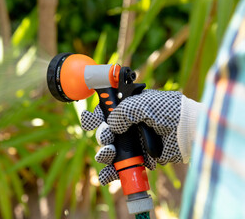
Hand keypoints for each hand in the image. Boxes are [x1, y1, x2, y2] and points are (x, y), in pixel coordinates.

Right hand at [81, 89, 199, 184]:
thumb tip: (110, 126)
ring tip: (108, 155)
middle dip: (102, 136)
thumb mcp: (144, 105)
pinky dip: (111, 173)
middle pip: (105, 132)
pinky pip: (121, 166)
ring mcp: (134, 143)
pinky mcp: (140, 158)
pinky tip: (106, 177)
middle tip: (107, 138)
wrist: (190, 131)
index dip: (96, 116)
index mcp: (129, 108)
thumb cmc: (169, 112)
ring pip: (110, 151)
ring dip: (104, 154)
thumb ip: (123, 112)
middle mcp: (129, 125)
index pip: (106, 111)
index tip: (91, 121)